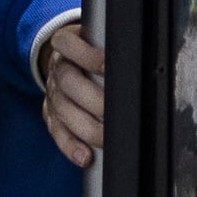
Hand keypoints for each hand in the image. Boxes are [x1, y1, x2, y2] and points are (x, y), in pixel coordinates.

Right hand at [37, 19, 106, 167]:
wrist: (63, 59)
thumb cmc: (90, 52)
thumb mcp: (96, 41)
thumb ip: (114, 48)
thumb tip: (147, 62)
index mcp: (67, 44)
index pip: (68, 44)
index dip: (87, 56)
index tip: (107, 66)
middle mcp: (57, 68)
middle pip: (68, 82)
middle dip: (92, 100)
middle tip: (115, 113)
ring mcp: (52, 92)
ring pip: (62, 110)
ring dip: (84, 128)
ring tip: (104, 140)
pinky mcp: (49, 113)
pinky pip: (56, 131)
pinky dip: (70, 145)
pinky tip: (84, 156)